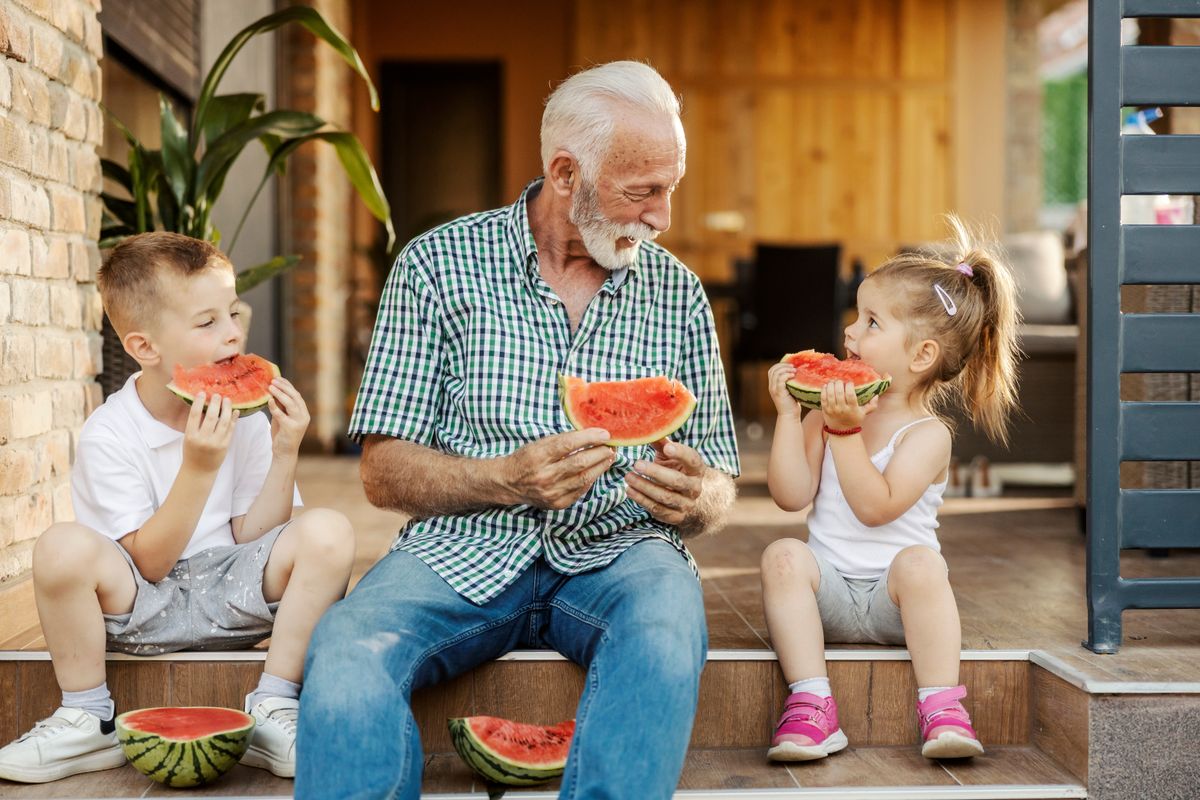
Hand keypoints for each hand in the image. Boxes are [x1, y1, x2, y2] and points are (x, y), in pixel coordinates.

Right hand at [182, 392, 237, 473]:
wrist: (199, 470)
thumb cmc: (192, 451)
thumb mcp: (188, 438)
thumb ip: (195, 424)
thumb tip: (204, 405)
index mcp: (190, 436)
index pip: (194, 415)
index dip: (198, 402)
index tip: (202, 393)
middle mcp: (203, 439)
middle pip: (210, 417)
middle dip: (215, 403)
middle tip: (217, 394)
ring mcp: (215, 443)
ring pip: (223, 422)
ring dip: (226, 409)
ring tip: (227, 400)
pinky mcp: (225, 445)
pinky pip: (231, 429)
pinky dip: (233, 419)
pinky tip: (235, 411)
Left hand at [266, 377, 309, 457]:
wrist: (285, 452)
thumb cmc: (282, 434)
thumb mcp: (282, 417)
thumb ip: (281, 407)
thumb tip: (273, 392)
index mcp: (303, 412)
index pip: (297, 395)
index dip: (288, 385)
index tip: (278, 378)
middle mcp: (304, 416)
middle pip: (295, 397)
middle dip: (284, 387)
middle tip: (273, 380)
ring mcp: (299, 422)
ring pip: (290, 403)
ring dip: (280, 394)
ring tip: (270, 387)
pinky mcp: (291, 428)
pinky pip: (281, 415)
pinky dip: (274, 406)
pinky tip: (268, 400)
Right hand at [499, 429, 615, 509]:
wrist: (509, 483)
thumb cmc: (527, 459)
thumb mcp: (540, 444)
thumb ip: (564, 440)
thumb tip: (592, 435)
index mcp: (538, 456)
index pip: (568, 444)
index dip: (589, 438)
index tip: (605, 434)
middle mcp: (545, 476)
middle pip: (580, 463)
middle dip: (600, 453)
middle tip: (611, 446)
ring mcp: (552, 492)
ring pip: (584, 478)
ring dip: (601, 466)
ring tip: (609, 457)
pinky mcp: (557, 503)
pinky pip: (581, 490)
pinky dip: (591, 479)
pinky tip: (597, 470)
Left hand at [625, 439, 705, 526]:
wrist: (692, 500)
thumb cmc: (678, 471)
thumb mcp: (673, 457)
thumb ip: (662, 444)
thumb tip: (645, 428)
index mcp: (696, 469)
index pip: (692, 459)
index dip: (680, 453)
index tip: (667, 447)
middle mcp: (694, 488)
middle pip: (677, 481)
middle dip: (656, 472)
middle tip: (636, 464)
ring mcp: (686, 504)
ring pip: (665, 497)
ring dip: (645, 487)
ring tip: (628, 477)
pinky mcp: (675, 517)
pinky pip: (657, 510)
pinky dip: (641, 500)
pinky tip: (629, 490)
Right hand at [768, 362, 801, 419]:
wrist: (790, 415)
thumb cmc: (792, 403)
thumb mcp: (790, 390)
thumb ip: (790, 382)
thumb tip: (797, 372)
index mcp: (773, 385)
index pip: (772, 370)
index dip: (780, 365)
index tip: (790, 365)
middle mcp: (772, 386)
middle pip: (773, 370)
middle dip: (783, 365)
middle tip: (793, 367)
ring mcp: (774, 390)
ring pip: (776, 374)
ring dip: (786, 369)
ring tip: (794, 370)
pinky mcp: (779, 393)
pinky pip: (780, 380)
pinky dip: (786, 375)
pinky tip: (793, 375)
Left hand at [819, 381, 878, 429]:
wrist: (842, 432)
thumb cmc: (854, 420)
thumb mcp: (864, 413)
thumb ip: (872, 405)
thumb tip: (876, 395)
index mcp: (852, 409)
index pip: (850, 395)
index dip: (849, 386)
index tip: (849, 383)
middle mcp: (842, 409)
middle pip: (839, 393)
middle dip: (839, 384)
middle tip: (840, 381)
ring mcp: (832, 410)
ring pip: (830, 394)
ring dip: (831, 385)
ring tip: (833, 382)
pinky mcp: (825, 410)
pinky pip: (823, 398)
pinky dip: (824, 391)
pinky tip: (826, 386)